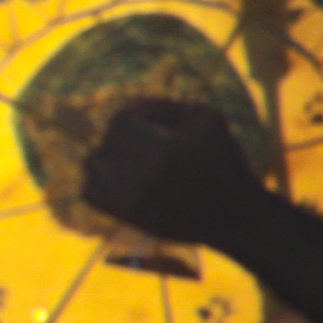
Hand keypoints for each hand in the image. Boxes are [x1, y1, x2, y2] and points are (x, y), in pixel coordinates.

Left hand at [82, 99, 270, 252]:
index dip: (137, 116)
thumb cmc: (224, 163)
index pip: (120, 121)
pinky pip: (88, 191)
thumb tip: (132, 104)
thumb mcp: (207, 120)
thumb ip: (165, 106)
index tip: (159, 125)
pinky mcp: (124, 218)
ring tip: (140, 163)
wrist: (235, 218)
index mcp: (161, 154)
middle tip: (154, 146)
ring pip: (93, 165)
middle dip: (128, 138)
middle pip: (106, 142)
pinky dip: (101, 183)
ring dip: (113, 159)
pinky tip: (128, 182)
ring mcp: (128, 202)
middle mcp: (139, 180)